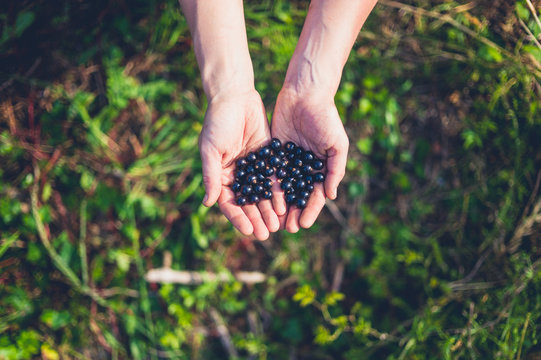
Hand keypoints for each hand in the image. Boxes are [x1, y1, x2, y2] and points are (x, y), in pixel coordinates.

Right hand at [199, 89, 279, 239]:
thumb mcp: (211, 150)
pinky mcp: (268, 156)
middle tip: (268, 233)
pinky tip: (287, 203)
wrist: (235, 95)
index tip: (249, 230)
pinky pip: (274, 177)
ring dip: (269, 209)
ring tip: (279, 223)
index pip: (230, 203)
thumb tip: (208, 203)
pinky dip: (279, 191)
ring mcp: (254, 166)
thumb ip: (211, 176)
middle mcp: (237, 174)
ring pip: (263, 193)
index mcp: (221, 174)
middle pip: (248, 202)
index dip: (239, 218)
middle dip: (257, 218)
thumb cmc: (217, 122)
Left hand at [271, 87, 348, 232]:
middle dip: (293, 212)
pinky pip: (270, 172)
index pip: (315, 195)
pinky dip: (267, 187)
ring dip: (279, 205)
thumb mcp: (337, 144)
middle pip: (298, 195)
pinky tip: (261, 200)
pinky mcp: (275, 152)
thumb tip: (331, 195)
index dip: (310, 210)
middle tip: (286, 228)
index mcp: (321, 167)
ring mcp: (289, 160)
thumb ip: (335, 169)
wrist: (305, 93)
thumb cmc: (326, 117)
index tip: (303, 224)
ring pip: (283, 187)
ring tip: (273, 220)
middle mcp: (304, 167)